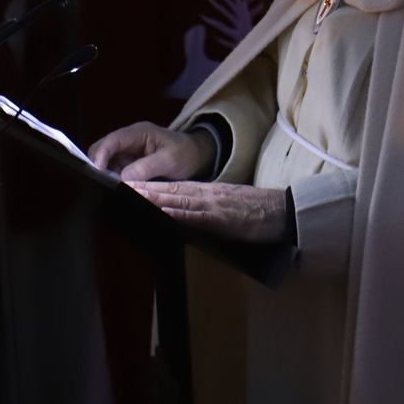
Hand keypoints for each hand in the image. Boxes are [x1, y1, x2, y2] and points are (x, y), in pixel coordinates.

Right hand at [90, 122, 215, 181]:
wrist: (197, 156)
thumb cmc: (186, 153)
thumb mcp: (170, 160)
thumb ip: (146, 168)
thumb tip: (122, 179)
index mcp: (138, 133)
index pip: (111, 141)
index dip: (100, 156)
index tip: (97, 174)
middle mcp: (128, 141)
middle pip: (102, 151)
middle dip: (99, 168)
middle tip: (104, 186)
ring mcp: (127, 152)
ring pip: (106, 164)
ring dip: (106, 176)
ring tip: (113, 190)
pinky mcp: (128, 164)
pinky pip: (114, 172)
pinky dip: (114, 181)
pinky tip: (119, 190)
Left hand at [130, 181, 288, 243]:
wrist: (283, 211)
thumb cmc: (258, 211)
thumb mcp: (231, 203)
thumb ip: (209, 205)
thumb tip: (186, 212)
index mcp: (210, 191)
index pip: (176, 187)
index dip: (153, 186)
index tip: (131, 186)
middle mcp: (208, 194)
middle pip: (172, 190)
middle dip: (147, 188)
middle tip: (121, 185)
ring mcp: (214, 205)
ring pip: (179, 199)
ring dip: (155, 197)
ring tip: (133, 194)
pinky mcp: (221, 219)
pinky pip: (195, 215)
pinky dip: (177, 212)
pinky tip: (162, 211)